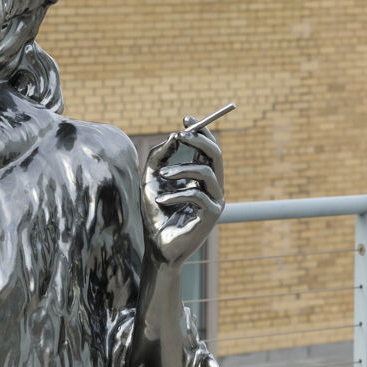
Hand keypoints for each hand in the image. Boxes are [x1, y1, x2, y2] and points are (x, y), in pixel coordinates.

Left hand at [142, 127, 224, 266]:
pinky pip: (197, 195)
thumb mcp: (151, 181)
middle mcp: (213, 188)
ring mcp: (215, 202)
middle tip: (180, 134)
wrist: (157, 248)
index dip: (200, 130)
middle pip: (215, 155)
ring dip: (181, 169)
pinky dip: (176, 195)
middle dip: (199, 140)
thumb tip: (172, 136)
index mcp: (202, 178)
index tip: (185, 118)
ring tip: (163, 174)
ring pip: (206, 172)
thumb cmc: (155, 216)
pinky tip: (162, 202)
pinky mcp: (211, 216)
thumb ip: (158, 158)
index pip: (208, 148)